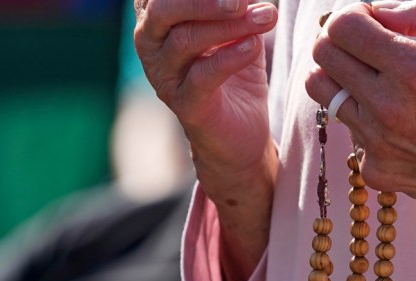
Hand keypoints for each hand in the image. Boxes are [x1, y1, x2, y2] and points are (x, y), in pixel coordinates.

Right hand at [134, 0, 278, 174]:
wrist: (241, 132)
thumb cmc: (235, 72)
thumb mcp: (239, 29)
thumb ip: (239, 6)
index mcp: (158, 19)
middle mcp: (150, 44)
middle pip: (163, 9)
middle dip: (204, 0)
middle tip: (241, 0)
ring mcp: (164, 77)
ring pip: (185, 41)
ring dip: (229, 26)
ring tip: (264, 17)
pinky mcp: (185, 105)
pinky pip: (202, 76)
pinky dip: (230, 57)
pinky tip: (253, 45)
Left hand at [305, 0, 415, 247]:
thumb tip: (380, 9)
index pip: (341, 29)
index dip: (349, 14)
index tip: (366, 16)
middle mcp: (390, 111)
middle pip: (322, 59)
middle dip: (339, 40)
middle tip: (366, 41)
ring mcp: (379, 146)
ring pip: (326, 95)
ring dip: (344, 77)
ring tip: (377, 77)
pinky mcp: (379, 172)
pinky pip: (351, 133)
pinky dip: (366, 119)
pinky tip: (399, 119)